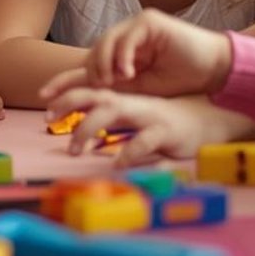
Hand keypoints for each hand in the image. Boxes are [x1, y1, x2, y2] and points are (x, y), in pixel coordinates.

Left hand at [38, 9, 232, 102]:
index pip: (88, 64)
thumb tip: (87, 104)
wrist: (214, 69)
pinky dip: (125, 55)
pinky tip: (127, 73)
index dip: (66, 79)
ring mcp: (137, 26)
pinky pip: (129, 37)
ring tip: (109, 84)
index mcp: (122, 55)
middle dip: (85, 72)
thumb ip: (116, 91)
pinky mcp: (151, 22)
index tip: (45, 95)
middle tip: (89, 90)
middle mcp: (125, 37)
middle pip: (93, 51)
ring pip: (106, 42)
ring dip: (105, 65)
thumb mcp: (141, 90)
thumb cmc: (182, 80)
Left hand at [41, 88, 234, 165]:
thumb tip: (79, 140)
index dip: (66, 97)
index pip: (90, 91)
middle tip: (47, 120)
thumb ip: (110, 124)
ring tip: (74, 150)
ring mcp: (149, 116)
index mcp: (125, 100)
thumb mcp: (134, 120)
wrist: (208, 121)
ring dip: (89, 129)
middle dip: (69, 104)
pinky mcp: (166, 133)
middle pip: (95, 95)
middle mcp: (133, 103)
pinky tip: (116, 164)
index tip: (45, 112)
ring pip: (114, 112)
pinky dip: (129, 152)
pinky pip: (145, 141)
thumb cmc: (165, 123)